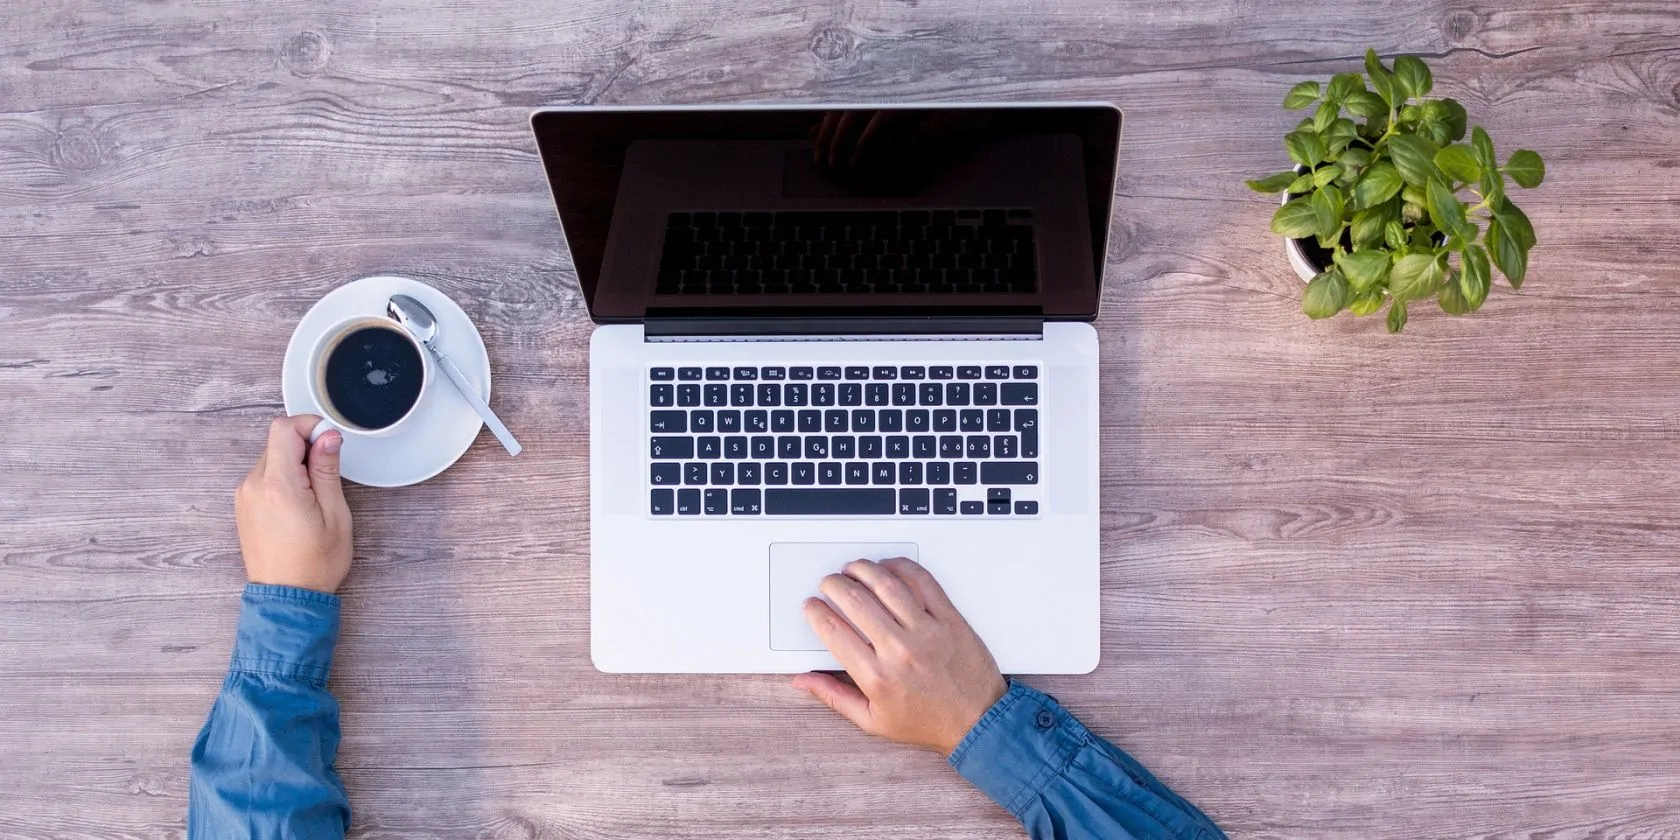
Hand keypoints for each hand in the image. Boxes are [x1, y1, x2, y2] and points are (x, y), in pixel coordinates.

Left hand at [234, 415, 352, 593]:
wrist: (287, 598)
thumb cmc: (315, 562)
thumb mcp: (335, 514)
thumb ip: (327, 470)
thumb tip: (327, 436)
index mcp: (278, 485)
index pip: (284, 429)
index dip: (310, 426)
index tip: (329, 442)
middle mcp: (253, 486)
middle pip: (278, 442)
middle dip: (305, 448)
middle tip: (327, 475)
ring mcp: (244, 496)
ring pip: (272, 458)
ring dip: (294, 464)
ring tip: (314, 496)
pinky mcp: (244, 505)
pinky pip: (264, 476)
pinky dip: (283, 478)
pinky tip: (299, 503)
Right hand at [793, 557, 1007, 754]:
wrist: (978, 722)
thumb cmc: (927, 722)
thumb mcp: (872, 720)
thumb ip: (834, 696)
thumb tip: (803, 680)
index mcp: (877, 677)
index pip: (834, 631)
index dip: (816, 612)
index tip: (811, 606)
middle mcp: (900, 651)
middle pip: (855, 600)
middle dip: (833, 585)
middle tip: (828, 583)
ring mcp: (927, 631)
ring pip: (887, 585)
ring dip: (863, 569)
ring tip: (853, 568)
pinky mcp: (950, 619)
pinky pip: (923, 582)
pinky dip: (902, 567)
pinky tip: (889, 567)